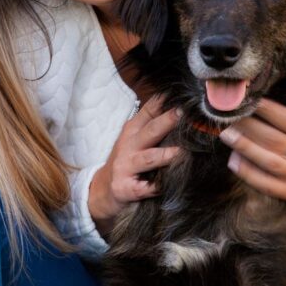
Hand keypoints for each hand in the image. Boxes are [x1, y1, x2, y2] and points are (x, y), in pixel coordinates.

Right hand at [88, 95, 181, 234]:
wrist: (102, 189)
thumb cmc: (126, 160)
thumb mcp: (134, 138)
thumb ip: (153, 124)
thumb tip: (181, 108)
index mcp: (133, 130)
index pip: (149, 110)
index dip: (164, 101)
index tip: (182, 95)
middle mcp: (128, 145)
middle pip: (150, 131)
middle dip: (166, 121)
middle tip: (182, 113)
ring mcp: (125, 166)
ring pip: (148, 158)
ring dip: (165, 155)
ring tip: (181, 152)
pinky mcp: (124, 188)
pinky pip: (144, 188)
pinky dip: (156, 187)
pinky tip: (167, 185)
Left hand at [218, 89, 285, 237]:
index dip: (266, 109)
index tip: (248, 100)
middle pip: (274, 140)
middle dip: (248, 127)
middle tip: (229, 117)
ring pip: (268, 161)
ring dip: (244, 147)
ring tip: (226, 134)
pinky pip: (267, 185)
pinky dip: (248, 173)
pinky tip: (233, 161)